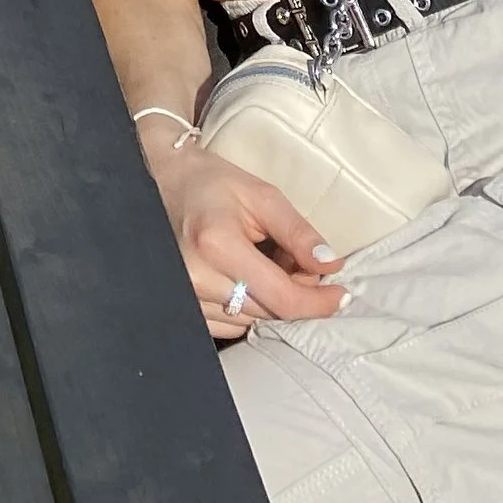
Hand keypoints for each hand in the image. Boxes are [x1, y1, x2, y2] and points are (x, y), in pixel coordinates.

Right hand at [155, 140, 346, 339]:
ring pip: (253, 320)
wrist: (160, 178)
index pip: (282, 298)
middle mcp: (196, 277)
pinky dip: (249, 306)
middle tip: (301, 263)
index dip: (318, 302)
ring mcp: (185, 296)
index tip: (341, 295)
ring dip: (272, 300)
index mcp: (217, 245)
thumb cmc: (210, 182)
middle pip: (270, 312)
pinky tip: (245, 277)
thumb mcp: (260, 194)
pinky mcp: (183, 307)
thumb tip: (331, 265)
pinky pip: (231, 324)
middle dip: (297, 294)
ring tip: (267, 263)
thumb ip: (298, 232)